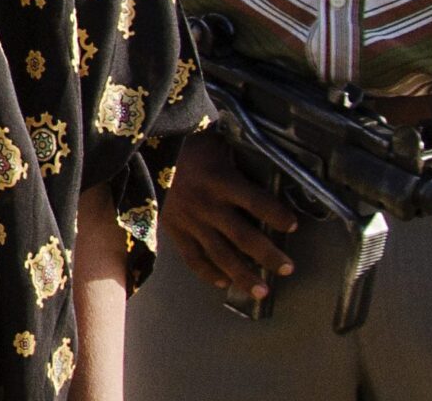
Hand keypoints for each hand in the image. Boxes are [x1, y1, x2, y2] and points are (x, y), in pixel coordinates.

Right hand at [159, 131, 298, 299]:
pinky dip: (208, 272)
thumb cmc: (184, 143)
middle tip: (287, 268)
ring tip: (261, 291)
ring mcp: (189, 220)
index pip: (257, 202)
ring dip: (243, 275)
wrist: (137, 150)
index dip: (277, 215)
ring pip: (220, 254)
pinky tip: (223, 282)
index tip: (293, 225)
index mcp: (220, 179)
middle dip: (269, 255)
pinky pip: (192, 257)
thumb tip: (267, 158)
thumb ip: (238, 154)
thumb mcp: (215, 140)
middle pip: (244, 237)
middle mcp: (207, 204)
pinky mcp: (173, 229)